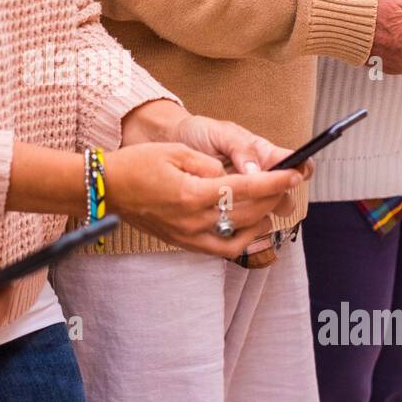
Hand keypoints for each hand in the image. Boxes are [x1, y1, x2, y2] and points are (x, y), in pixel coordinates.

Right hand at [102, 142, 303, 256]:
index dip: (274, 182)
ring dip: (261, 219)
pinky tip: (251, 226)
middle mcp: (193, 220)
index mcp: (192, 194)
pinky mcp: (184, 242)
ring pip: (239, 235)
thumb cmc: (137, 165)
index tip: (295, 174)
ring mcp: (189, 235)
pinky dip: (243, 239)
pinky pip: (222, 248)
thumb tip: (231, 176)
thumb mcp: (174, 152)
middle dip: (273, 197)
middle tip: (288, 183)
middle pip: (247, 212)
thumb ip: (208, 164)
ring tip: (271, 203)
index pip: (245, 189)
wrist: (107, 189)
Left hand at [169, 114, 307, 215]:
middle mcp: (259, 177)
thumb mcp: (221, 133)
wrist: (172, 144)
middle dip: (279, 199)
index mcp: (263, 154)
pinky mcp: (228, 209)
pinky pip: (243, 224)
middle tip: (261, 195)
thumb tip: (257, 172)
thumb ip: (241, 149)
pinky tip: (229, 221)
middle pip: (285, 195)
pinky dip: (241, 226)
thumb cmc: (199, 134)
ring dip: (260, 215)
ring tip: (241, 209)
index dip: (301, 170)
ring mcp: (245, 196)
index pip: (295, 163)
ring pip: (266, 214)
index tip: (295, 175)